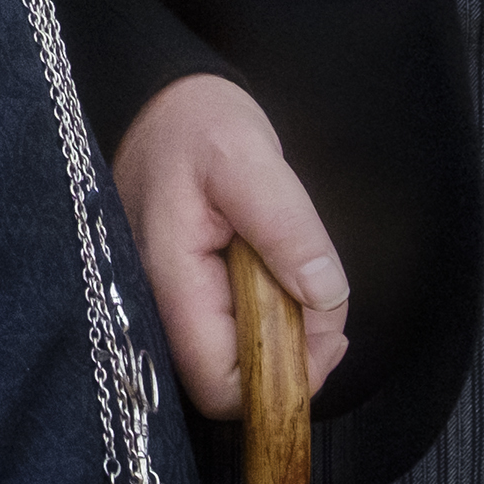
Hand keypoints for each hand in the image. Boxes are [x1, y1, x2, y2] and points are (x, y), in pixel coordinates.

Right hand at [113, 74, 350, 418]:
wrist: (161, 100)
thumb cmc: (197, 122)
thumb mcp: (248, 159)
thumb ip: (286, 228)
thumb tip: (324, 296)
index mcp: (170, 278)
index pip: (218, 383)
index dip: (279, 377)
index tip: (321, 329)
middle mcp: (159, 304)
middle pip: (229, 382)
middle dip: (289, 353)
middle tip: (319, 296)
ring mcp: (168, 302)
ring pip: (232, 358)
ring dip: (281, 331)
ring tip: (297, 270)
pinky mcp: (182, 294)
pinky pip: (229, 331)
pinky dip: (266, 314)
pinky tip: (277, 275)